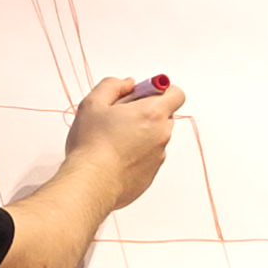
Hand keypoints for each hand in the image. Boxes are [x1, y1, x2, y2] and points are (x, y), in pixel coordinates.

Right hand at [61, 74, 182, 208]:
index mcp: (153, 113)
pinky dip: (136, 155)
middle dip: (146, 113)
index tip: (139, 95)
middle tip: (120, 117)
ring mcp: (158, 157)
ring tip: (113, 140)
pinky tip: (113, 157)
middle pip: (164, 116)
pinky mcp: (151, 175)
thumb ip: (113, 85)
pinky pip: (148, 158)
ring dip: (140, 135)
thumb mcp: (93, 103)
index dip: (159, 91)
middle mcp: (161, 135)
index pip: (175, 94)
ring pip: (155, 138)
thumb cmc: (92, 145)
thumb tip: (127, 84)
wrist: (91, 184)